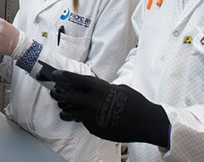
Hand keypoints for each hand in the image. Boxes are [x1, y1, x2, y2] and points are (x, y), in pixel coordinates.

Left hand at [50, 70, 169, 147]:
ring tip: (66, 106)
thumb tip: (90, 88)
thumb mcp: (118, 88)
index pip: (75, 80)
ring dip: (69, 108)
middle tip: (61, 92)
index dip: (64, 76)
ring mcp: (93, 118)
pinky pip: (84, 122)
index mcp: (99, 90)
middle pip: (68, 97)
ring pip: (72, 112)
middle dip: (64, 93)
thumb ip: (102, 88)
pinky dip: (84, 118)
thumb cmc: (135, 102)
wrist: (147, 123)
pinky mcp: (95, 129)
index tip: (56, 74)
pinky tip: (87, 116)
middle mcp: (93, 103)